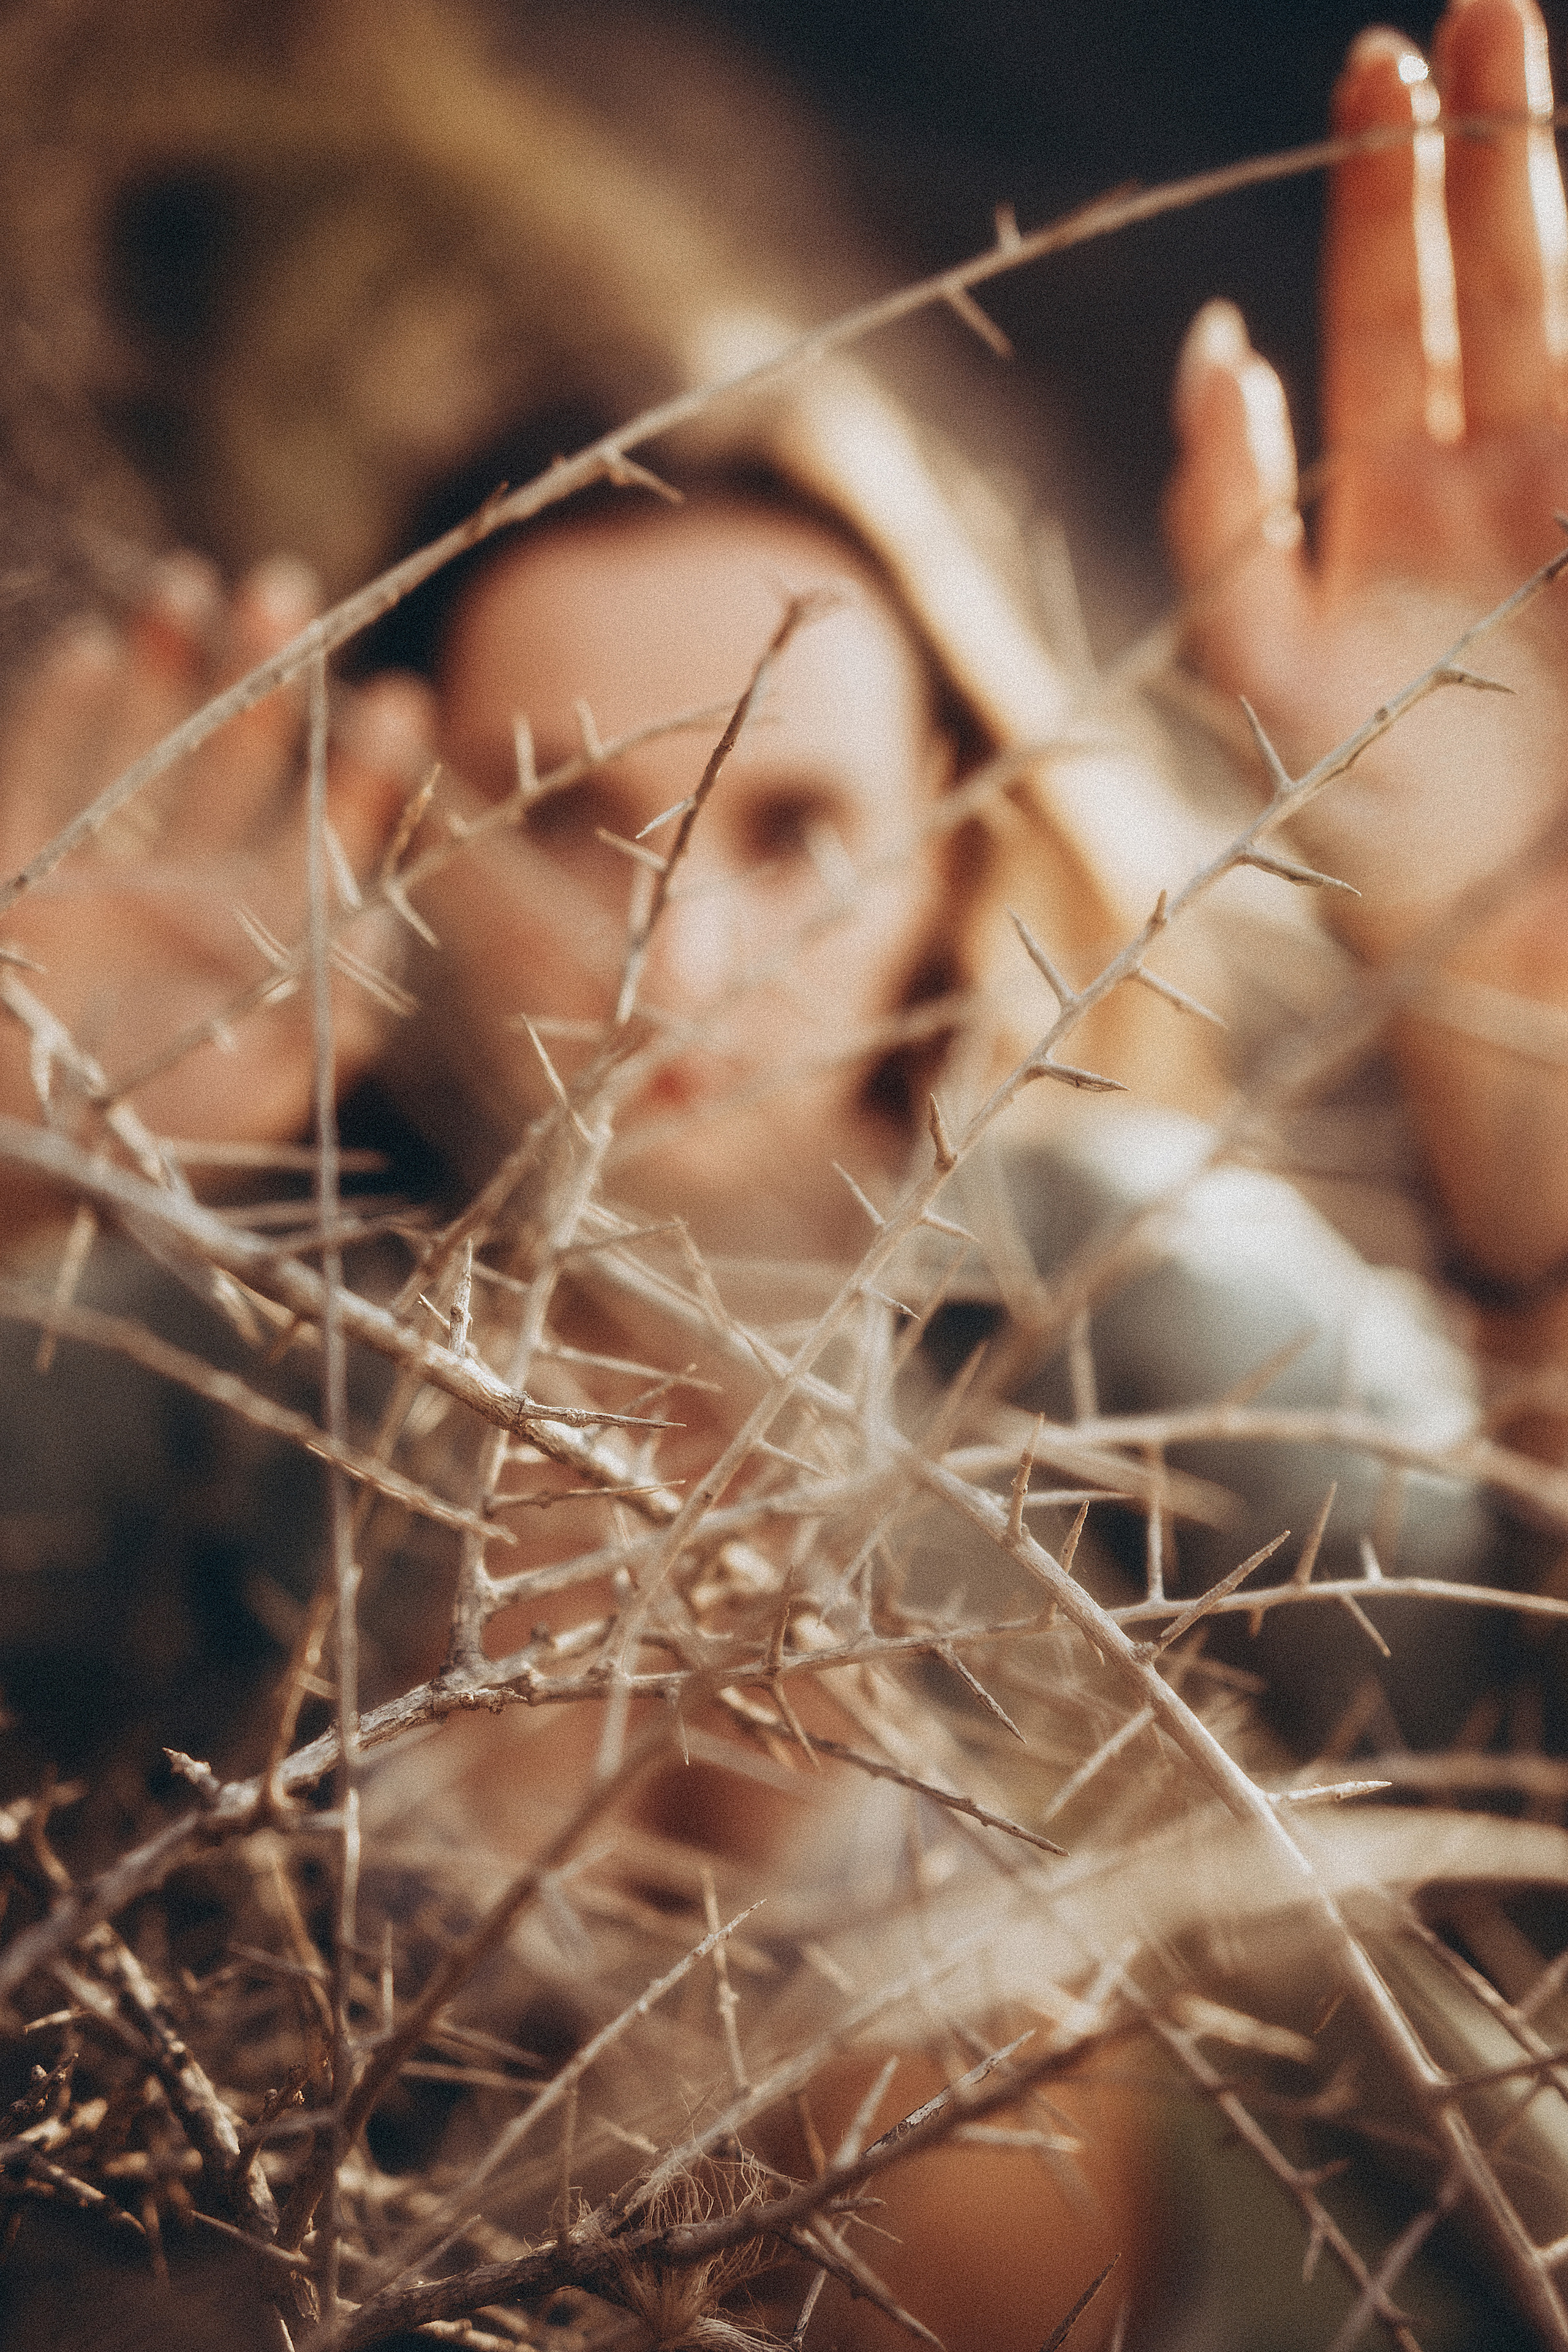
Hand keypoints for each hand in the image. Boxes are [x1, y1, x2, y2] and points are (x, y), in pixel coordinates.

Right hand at [0, 555, 433, 1243]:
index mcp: (248, 955)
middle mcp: (179, 905)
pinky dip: (58, 713)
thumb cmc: (126, 1159)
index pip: (320, 842)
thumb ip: (321, 1024)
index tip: (399, 696)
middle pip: (234, 769)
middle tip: (288, 586)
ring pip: (137, 751)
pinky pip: (34, 776)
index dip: (359, 772)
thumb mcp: (245, 1103)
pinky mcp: (13, 880)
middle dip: (263, 681)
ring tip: (192, 581)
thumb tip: (387, 933)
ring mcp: (91, 883)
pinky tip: (91, 647)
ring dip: (166, 669)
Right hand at [1166, 0, 1567, 1303]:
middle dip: (1454, 162)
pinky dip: (1223, 472)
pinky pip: (1234, 569)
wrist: (1546, 1011)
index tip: (1517, 36)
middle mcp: (1480, 529)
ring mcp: (1378, 600)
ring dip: (1368, 247)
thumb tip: (1411, 362)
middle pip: (1462, 309)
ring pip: (1363, 388)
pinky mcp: (1287, 697)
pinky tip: (1231, 369)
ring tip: (1374, 91)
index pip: (1548, 303)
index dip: (1527, 169)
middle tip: (1453, 20)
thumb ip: (1560, 470)